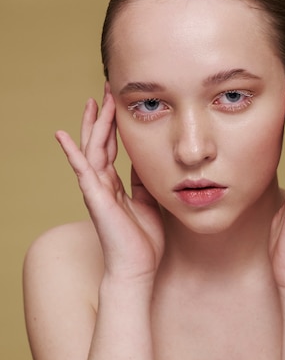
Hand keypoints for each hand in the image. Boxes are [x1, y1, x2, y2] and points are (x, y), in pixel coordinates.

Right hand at [55, 87, 164, 282]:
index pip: (111, 147)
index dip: (113, 125)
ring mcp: (96, 190)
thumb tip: (143, 160)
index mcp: (114, 184)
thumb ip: (142, 181)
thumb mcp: (148, 201)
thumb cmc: (143, 240)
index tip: (116, 103)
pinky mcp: (95, 198)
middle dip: (102, 116)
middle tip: (105, 91)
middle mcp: (102, 184)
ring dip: (92, 125)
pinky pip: (82, 170)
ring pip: (92, 150)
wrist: (138, 268)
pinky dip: (72, 152)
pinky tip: (62, 135)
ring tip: (94, 101)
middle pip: (99, 143)